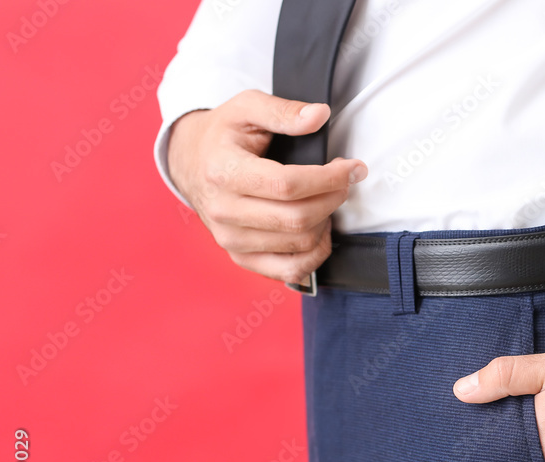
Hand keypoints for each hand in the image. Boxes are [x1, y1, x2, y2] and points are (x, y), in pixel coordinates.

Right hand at [166, 89, 367, 283]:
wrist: (192, 164)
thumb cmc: (223, 135)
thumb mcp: (247, 108)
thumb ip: (283, 111)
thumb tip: (318, 115)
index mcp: (224, 172)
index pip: (288, 185)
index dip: (329, 178)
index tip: (352, 168)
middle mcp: (224, 211)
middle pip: (297, 218)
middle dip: (333, 198)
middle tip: (345, 181)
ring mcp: (231, 239)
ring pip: (299, 243)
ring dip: (326, 221)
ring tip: (328, 198)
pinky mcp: (242, 257)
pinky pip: (291, 270)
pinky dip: (316, 253)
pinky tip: (320, 229)